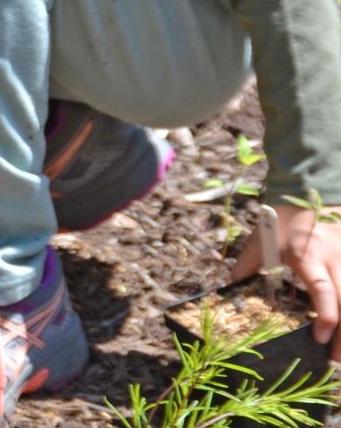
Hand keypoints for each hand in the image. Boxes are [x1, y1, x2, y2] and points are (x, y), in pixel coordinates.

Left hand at [232, 204, 340, 359]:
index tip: (319, 337)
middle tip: (336, 361)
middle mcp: (333, 258)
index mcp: (307, 257)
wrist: (308, 193)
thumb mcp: (257, 243)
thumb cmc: (279, 220)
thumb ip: (242, 268)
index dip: (325, 316)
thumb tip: (224, 292)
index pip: (323, 289)